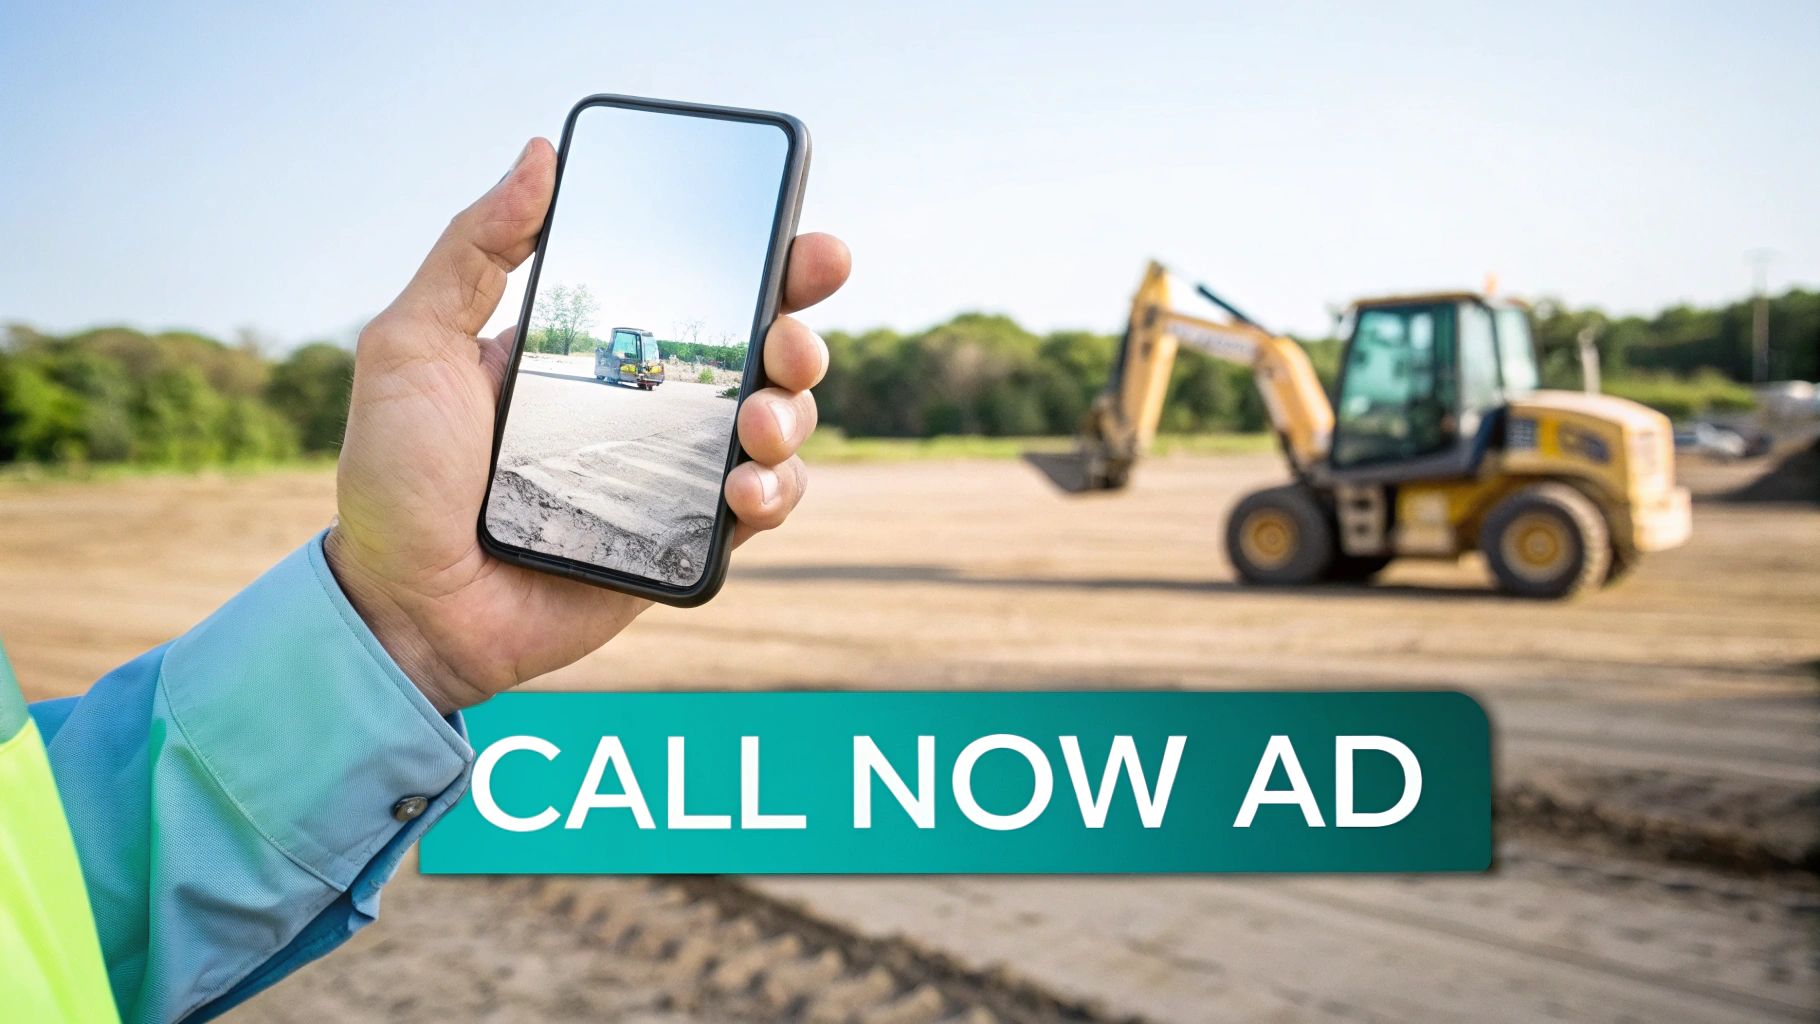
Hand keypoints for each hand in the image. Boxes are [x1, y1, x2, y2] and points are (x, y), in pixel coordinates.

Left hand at [324, 139, 849, 713]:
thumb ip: (473, 249)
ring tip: (755, 424)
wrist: (406, 604)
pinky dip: (775, 490)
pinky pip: (763, 508)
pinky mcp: (684, 542)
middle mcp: (649, 405)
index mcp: (599, 349)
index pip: (701, 291)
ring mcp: (672, 474)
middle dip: (798, 337)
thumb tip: (539, 154)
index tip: (804, 244)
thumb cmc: (397, 478)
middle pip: (764, 354)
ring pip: (779, 427)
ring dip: (791, 414)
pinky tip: (745, 488)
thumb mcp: (412, 343)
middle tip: (785, 342)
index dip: (769, 263)